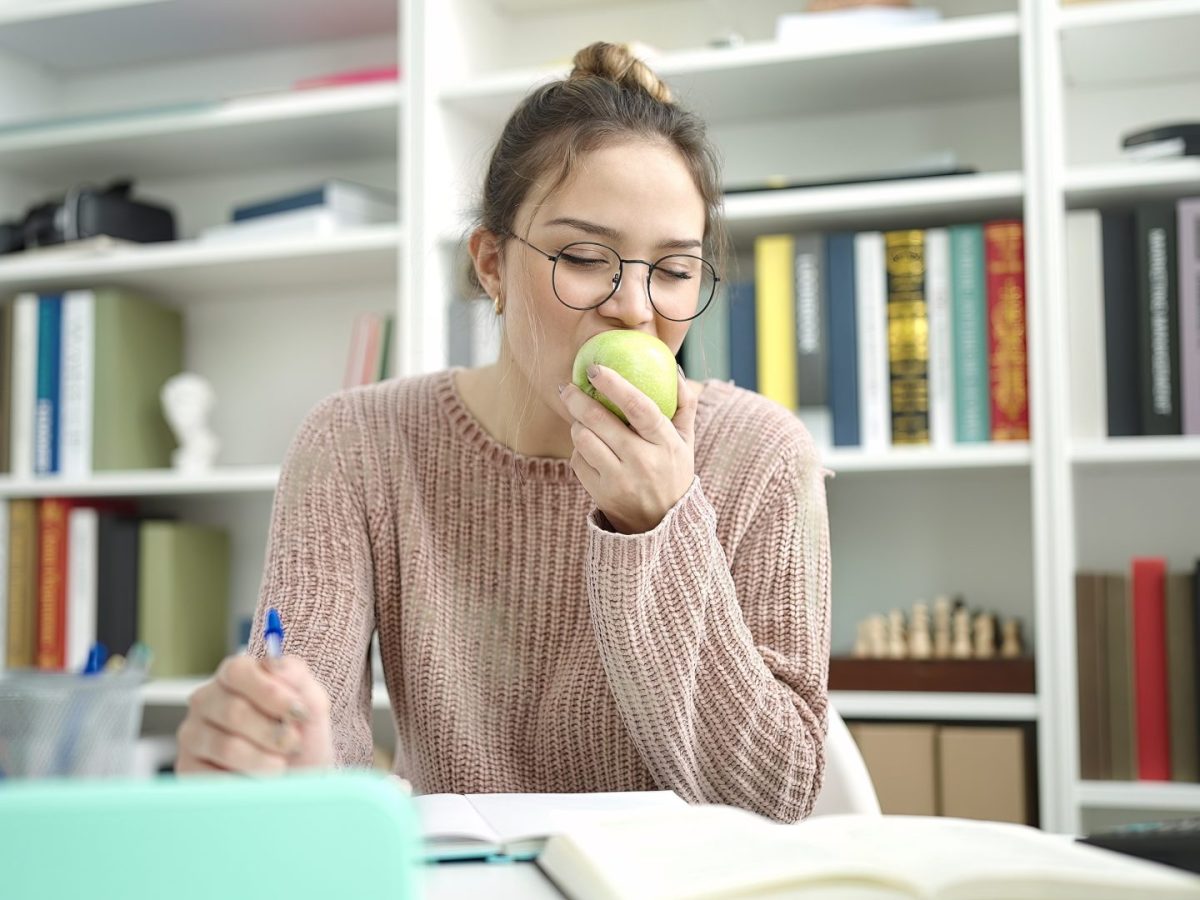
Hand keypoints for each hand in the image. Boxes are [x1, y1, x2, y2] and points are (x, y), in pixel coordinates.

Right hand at [176, 653, 334, 773]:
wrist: (300, 777)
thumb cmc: (302, 735)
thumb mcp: (311, 702)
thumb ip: (297, 676)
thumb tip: (275, 664)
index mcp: (233, 676)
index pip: (237, 672)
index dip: (269, 692)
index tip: (298, 712)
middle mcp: (206, 700)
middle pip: (234, 711)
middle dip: (272, 732)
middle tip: (294, 744)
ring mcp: (193, 734)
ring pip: (226, 747)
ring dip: (262, 760)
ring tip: (280, 766)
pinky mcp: (187, 769)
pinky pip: (213, 777)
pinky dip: (244, 782)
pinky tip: (256, 781)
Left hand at [559, 364, 696, 533]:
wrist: (662, 524)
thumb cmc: (673, 471)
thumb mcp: (686, 442)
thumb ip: (685, 404)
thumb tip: (673, 368)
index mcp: (666, 444)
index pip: (639, 407)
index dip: (615, 385)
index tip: (596, 369)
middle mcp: (643, 462)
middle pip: (600, 421)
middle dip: (577, 398)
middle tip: (568, 386)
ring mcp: (620, 480)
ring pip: (583, 439)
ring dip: (576, 423)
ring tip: (580, 418)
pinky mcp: (601, 494)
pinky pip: (578, 460)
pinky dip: (579, 448)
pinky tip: (587, 445)